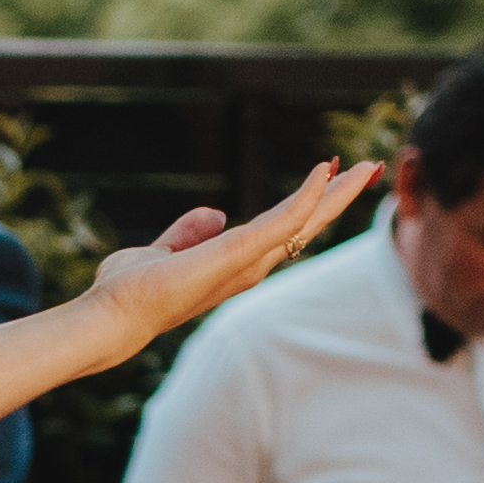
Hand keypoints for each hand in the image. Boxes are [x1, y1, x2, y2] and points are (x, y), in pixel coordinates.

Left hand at [95, 159, 384, 347]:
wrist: (111, 316)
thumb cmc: (128, 292)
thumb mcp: (161, 250)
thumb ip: (187, 232)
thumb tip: (215, 212)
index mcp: (234, 264)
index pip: (284, 230)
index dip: (309, 203)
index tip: (329, 173)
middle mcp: (248, 267)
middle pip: (307, 226)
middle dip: (340, 197)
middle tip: (372, 168)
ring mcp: (246, 263)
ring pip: (305, 221)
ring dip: (337, 192)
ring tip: (367, 166)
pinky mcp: (238, 254)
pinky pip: (284, 221)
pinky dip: (307, 197)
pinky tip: (325, 172)